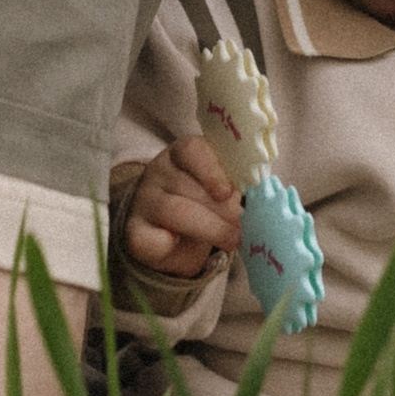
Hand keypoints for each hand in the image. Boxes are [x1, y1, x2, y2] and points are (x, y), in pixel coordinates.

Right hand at [120, 134, 241, 276]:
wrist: (170, 232)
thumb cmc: (203, 203)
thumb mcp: (219, 188)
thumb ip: (234, 187)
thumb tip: (260, 202)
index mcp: (182, 153)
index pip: (192, 150)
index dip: (211, 169)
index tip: (227, 192)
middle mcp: (158, 172)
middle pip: (186, 186)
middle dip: (219, 209)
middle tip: (242, 226)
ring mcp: (144, 201)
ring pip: (174, 211)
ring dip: (208, 228)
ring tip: (232, 240)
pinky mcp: (134, 231)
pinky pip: (150, 238)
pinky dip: (169, 245)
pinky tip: (182, 245)